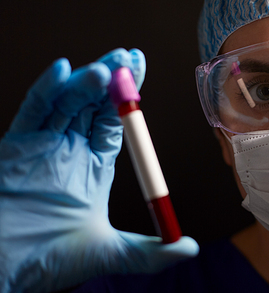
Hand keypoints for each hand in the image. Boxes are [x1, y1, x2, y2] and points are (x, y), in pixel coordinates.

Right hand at [0, 49, 197, 292]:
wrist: (3, 272)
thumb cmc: (50, 263)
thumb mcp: (110, 254)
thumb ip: (150, 252)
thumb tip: (190, 248)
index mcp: (93, 166)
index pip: (115, 122)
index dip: (129, 97)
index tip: (140, 69)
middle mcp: (69, 150)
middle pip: (93, 104)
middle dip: (111, 78)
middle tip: (127, 56)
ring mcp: (41, 146)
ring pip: (66, 102)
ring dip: (85, 83)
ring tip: (104, 71)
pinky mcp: (14, 147)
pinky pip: (31, 112)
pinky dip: (46, 90)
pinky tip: (62, 71)